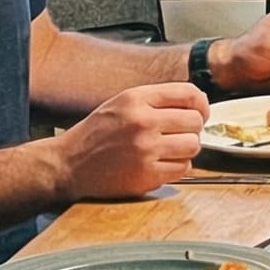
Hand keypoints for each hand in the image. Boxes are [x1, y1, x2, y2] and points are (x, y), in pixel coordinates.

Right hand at [51, 83, 208, 201]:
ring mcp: (145, 150)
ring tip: (170, 149)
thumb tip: (197, 102)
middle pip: (195, 121)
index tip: (200, 112)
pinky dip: (177, 167)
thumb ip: (156, 99)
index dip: (201, 104)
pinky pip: (182, 169)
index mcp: (136, 99)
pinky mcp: (146, 176)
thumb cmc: (96, 134)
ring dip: (186, 149)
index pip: (189, 94)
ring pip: (193, 146)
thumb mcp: (122, 103)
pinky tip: (161, 163)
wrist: (68, 164)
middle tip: (180, 134)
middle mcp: (142, 122)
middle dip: (192, 128)